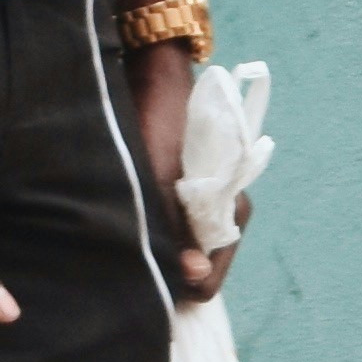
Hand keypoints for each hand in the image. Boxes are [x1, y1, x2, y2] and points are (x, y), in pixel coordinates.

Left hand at [131, 41, 241, 309]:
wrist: (156, 75)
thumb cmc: (159, 125)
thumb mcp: (160, 178)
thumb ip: (175, 230)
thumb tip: (194, 277)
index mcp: (233, 211)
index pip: (207, 280)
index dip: (177, 287)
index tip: (143, 278)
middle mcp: (228, 213)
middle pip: (198, 269)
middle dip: (169, 269)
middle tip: (130, 255)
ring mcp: (212, 204)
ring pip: (186, 251)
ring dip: (161, 250)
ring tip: (128, 237)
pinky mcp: (195, 194)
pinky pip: (180, 231)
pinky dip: (160, 234)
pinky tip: (135, 222)